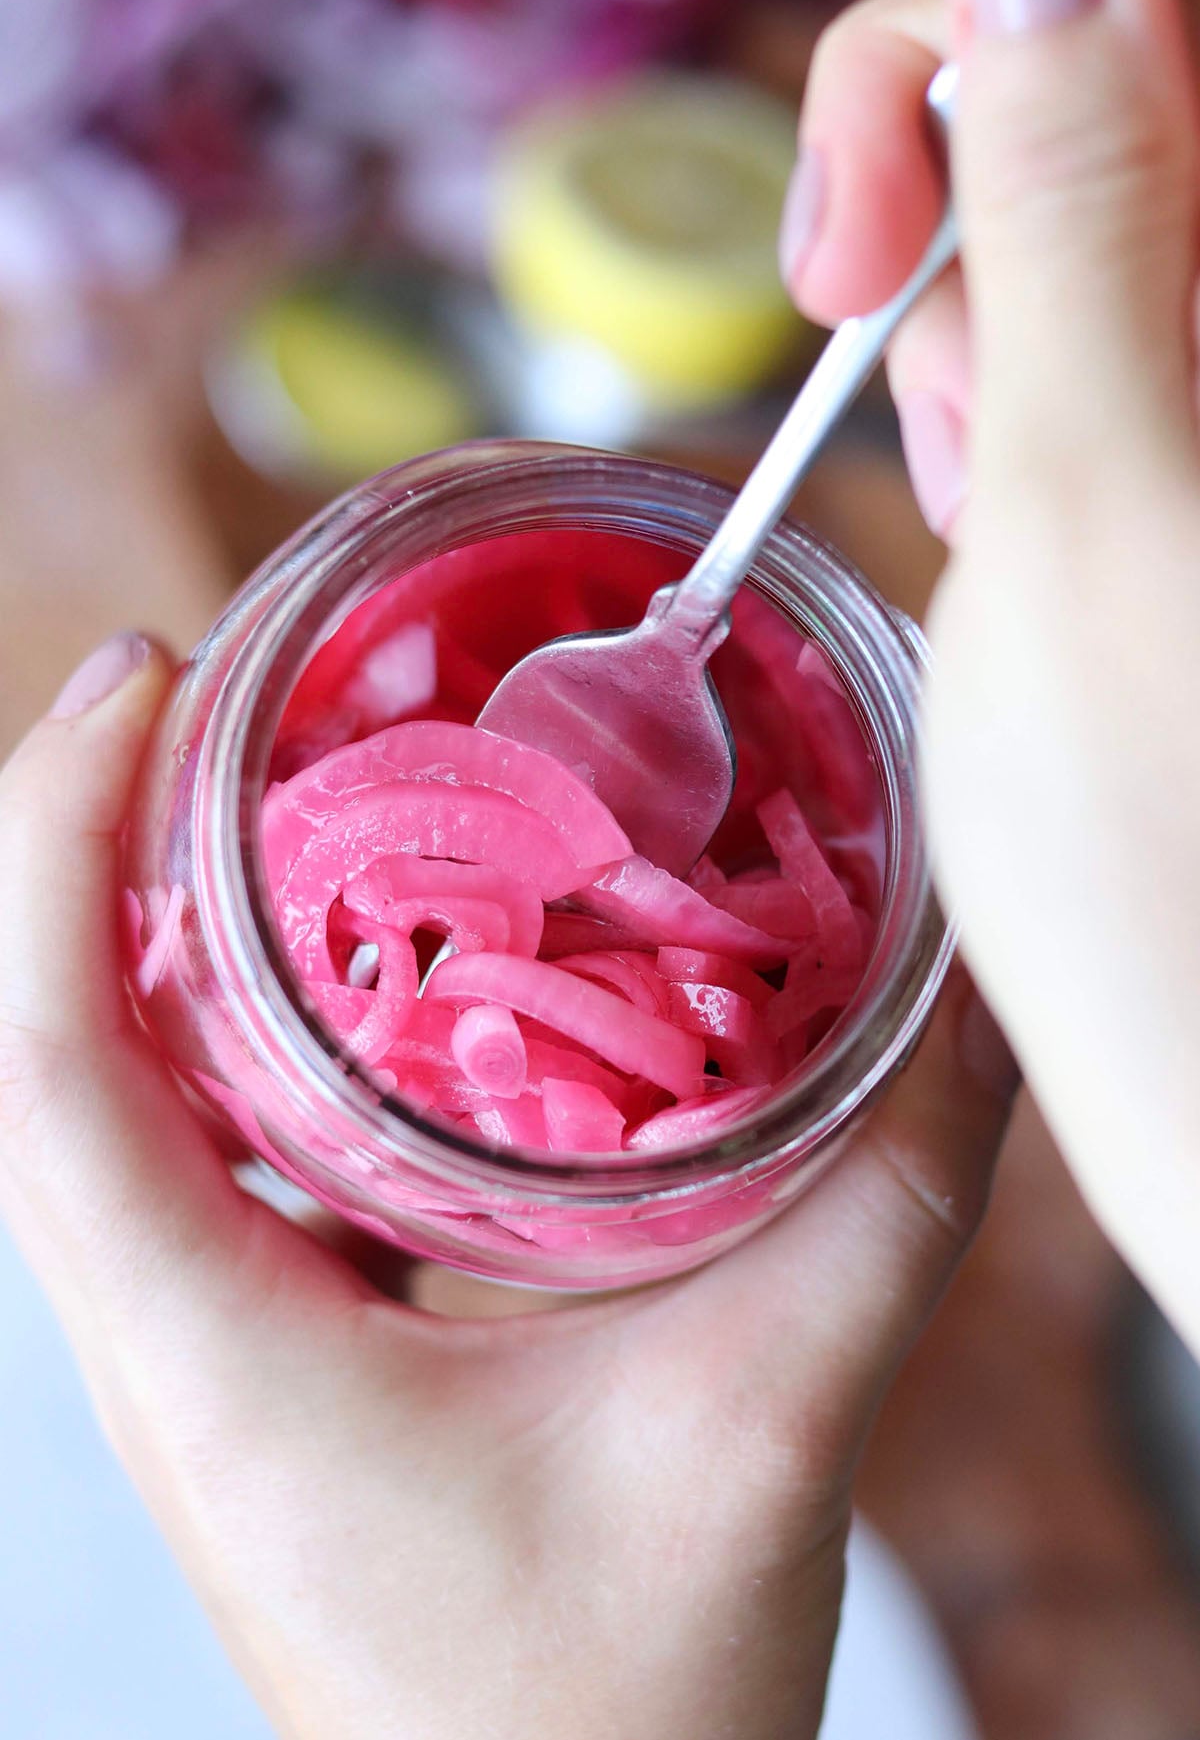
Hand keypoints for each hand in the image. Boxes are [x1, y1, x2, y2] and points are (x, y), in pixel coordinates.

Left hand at [0, 639, 1014, 1739]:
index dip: (51, 847)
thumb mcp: (762, 1435)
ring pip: (105, 1093)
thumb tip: (973, 1019)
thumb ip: (881, 1211)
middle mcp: (167, 1340)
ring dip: (142, 925)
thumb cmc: (609, 1719)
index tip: (141, 681)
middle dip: (88, 844)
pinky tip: (330, 961)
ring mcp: (202, 1348)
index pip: (44, 1063)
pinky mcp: (262, 1353)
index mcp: (214, 1355)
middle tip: (207, 690)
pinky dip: (218, 1019)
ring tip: (247, 785)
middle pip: (48, 1043)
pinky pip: (186, 1148)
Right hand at [781, 0, 1199, 1348]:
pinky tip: (1015, 508)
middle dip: (967, 192)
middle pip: (1121, 64)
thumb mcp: (1090, 515)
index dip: (974, 33)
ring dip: (992, 313)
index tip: (864, 236)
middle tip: (915, 389)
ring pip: (1104, 201)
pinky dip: (1030, 389)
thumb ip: (1083, 199)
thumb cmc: (1172, 880)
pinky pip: (1118, 325)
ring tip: (979, 488)